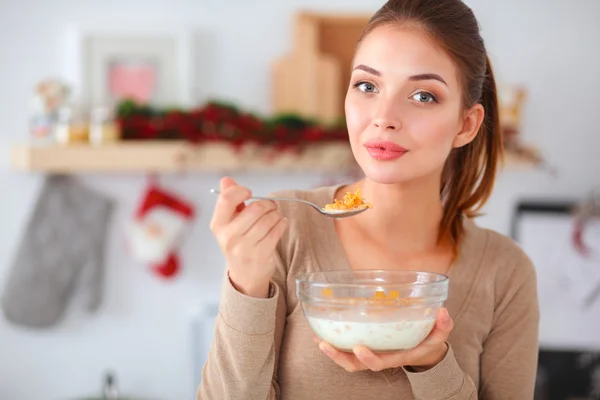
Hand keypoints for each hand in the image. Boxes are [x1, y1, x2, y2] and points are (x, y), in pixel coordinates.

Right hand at [210, 177, 288, 297]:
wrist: (245, 275)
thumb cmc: (238, 243)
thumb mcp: (229, 223)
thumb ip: (229, 200)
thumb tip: (226, 180)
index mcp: (218, 225)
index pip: (226, 199)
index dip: (240, 191)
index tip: (249, 193)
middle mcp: (228, 237)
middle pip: (254, 208)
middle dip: (267, 204)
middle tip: (271, 205)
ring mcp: (244, 247)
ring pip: (268, 219)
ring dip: (276, 213)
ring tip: (276, 215)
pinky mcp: (261, 254)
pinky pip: (277, 230)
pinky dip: (282, 223)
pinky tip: (280, 223)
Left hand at [315, 308, 453, 371]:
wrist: (424, 350)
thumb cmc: (429, 340)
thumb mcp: (440, 334)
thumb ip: (443, 325)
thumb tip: (443, 312)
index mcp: (397, 356)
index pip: (380, 362)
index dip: (368, 358)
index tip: (359, 348)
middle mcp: (381, 357)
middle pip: (355, 365)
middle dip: (338, 357)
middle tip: (325, 344)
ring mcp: (372, 354)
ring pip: (348, 360)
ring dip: (332, 351)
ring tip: (318, 339)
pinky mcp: (366, 346)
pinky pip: (347, 349)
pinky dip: (333, 342)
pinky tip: (322, 331)